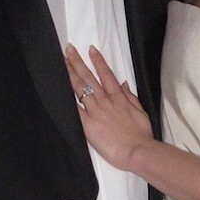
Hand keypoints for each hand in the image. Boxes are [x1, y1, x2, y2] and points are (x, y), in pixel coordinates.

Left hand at [64, 44, 152, 170]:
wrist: (137, 150)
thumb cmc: (141, 134)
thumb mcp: (140, 111)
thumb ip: (130, 96)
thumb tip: (123, 84)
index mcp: (118, 97)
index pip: (106, 74)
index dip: (97, 61)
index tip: (90, 49)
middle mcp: (105, 101)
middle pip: (88, 78)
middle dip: (77, 62)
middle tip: (68, 49)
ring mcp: (95, 111)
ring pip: (80, 89)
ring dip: (70, 74)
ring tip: (62, 62)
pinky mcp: (88, 124)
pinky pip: (75, 110)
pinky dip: (67, 99)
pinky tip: (58, 89)